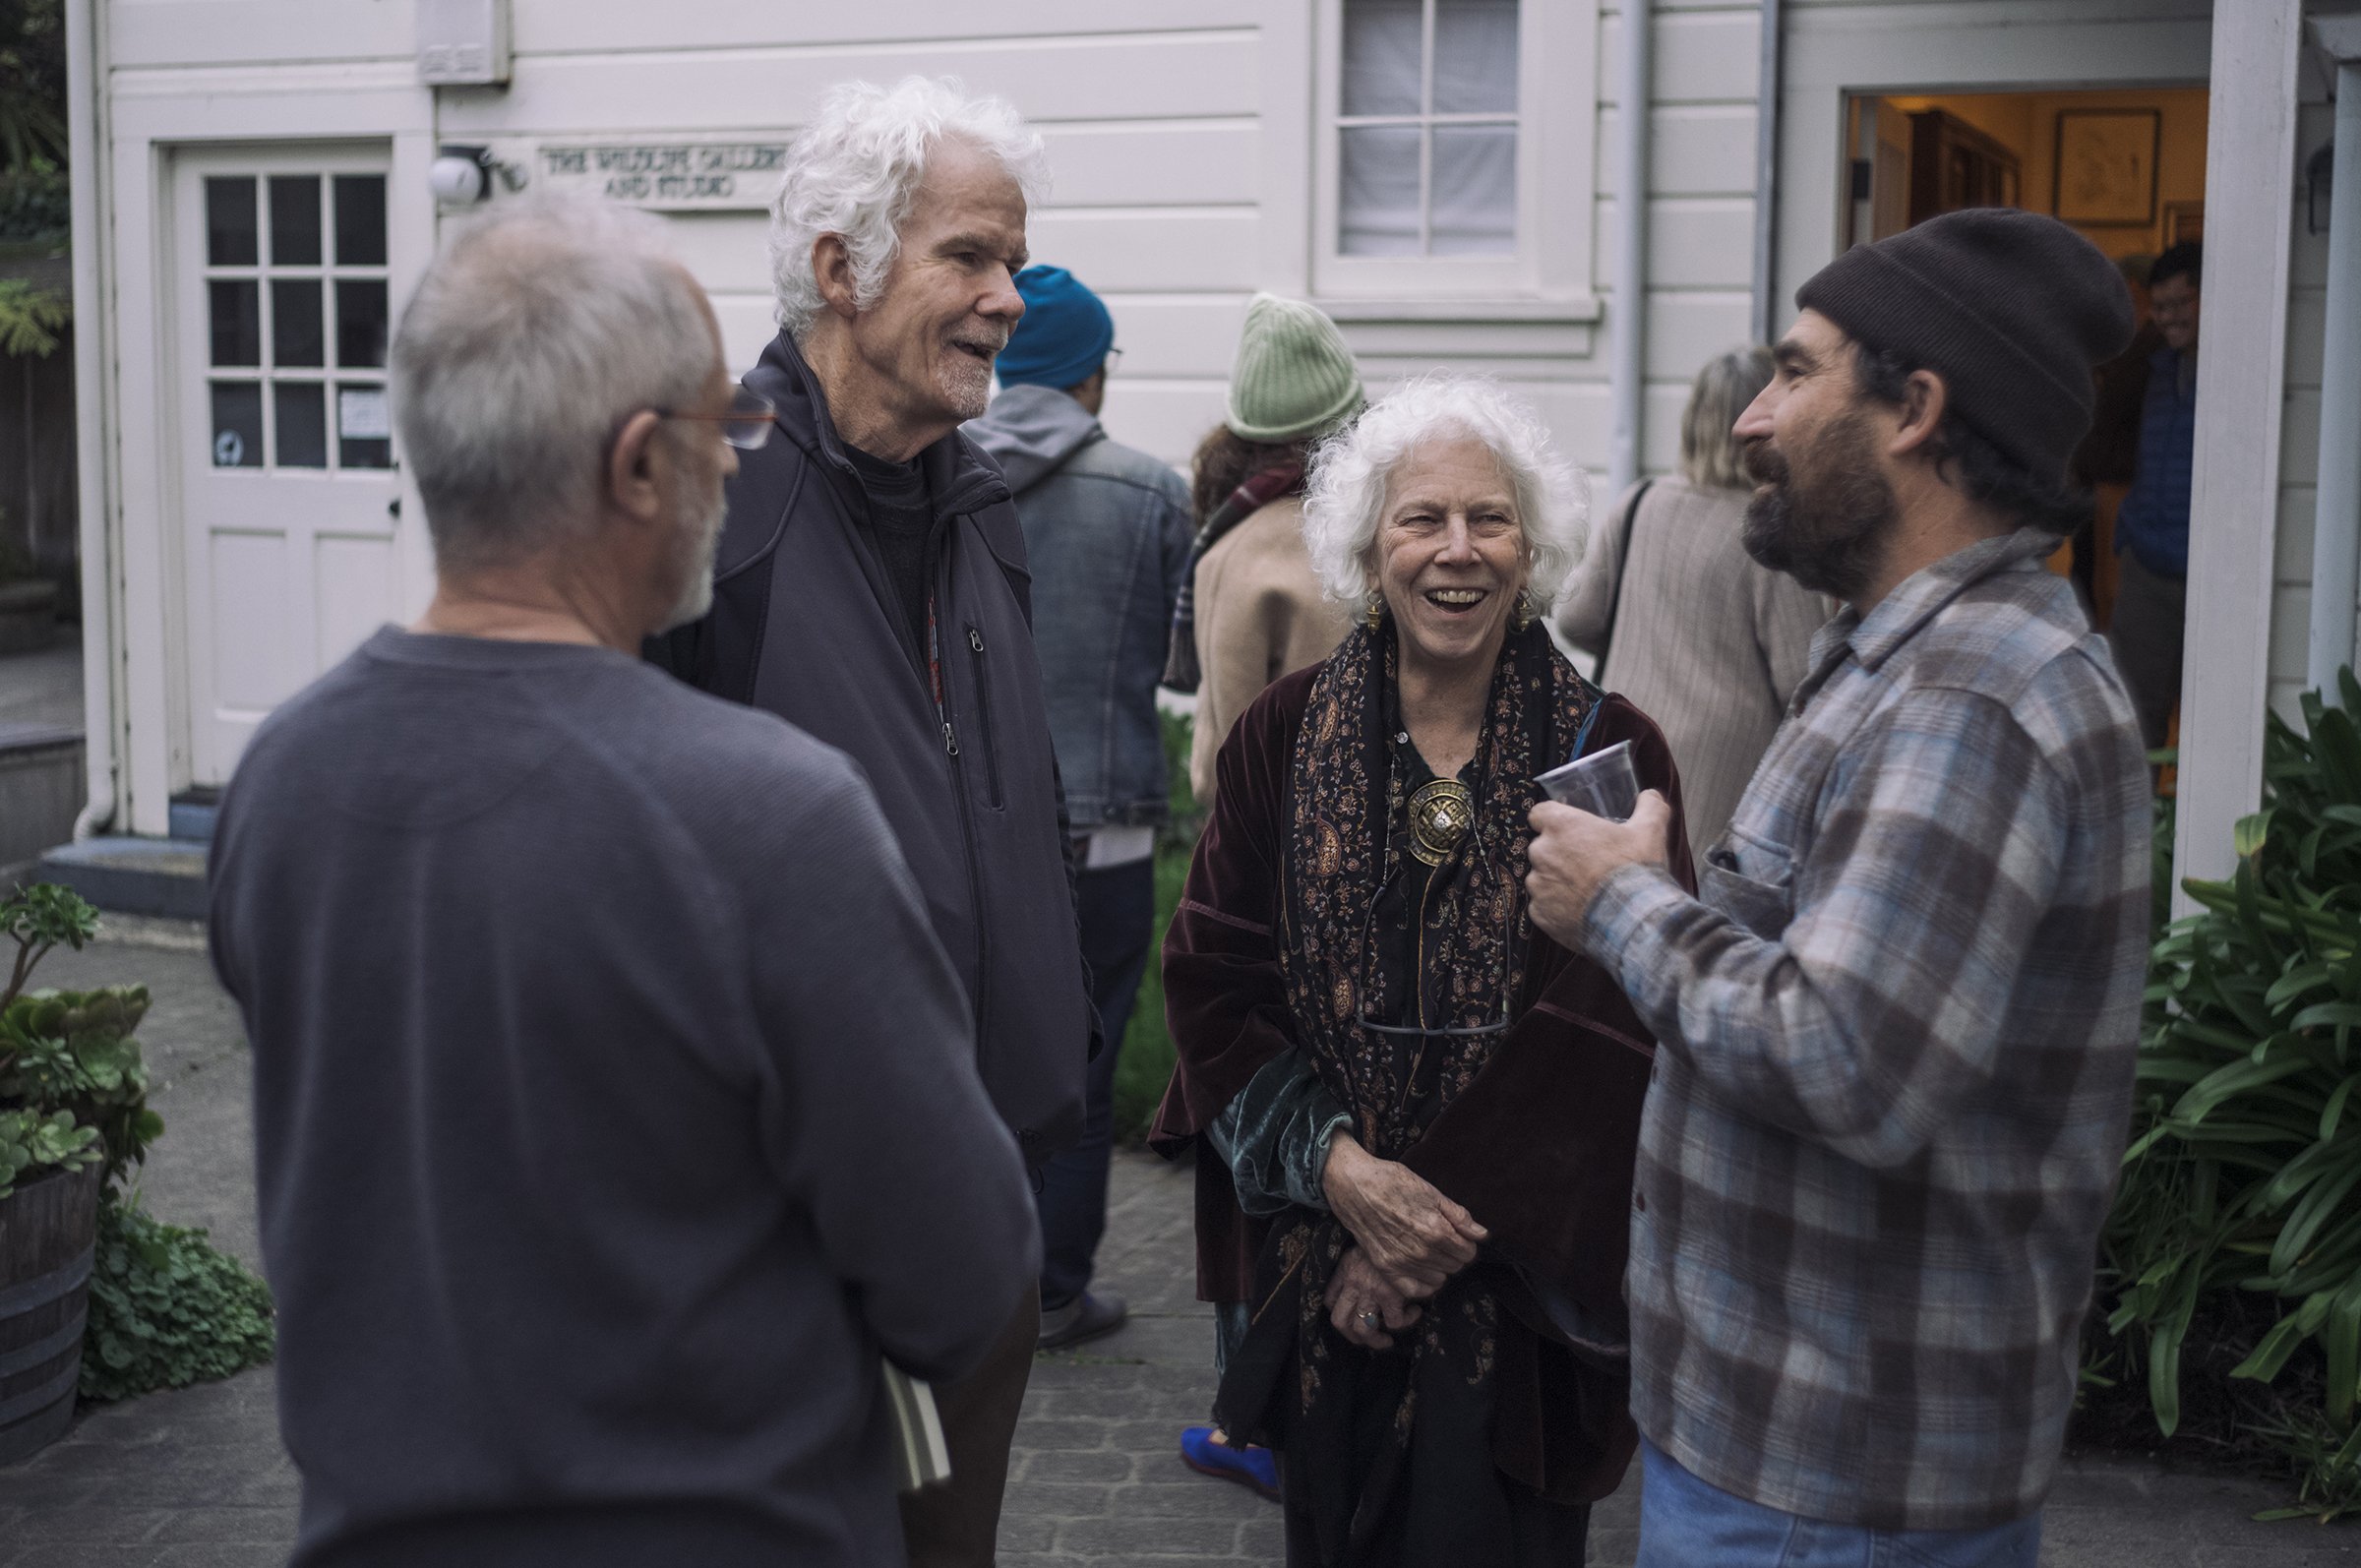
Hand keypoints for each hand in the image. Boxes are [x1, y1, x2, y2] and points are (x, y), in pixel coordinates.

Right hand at [1320, 1133, 1486, 1298]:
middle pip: (1455, 1266)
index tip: (1458, 1235)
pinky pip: (1415, 1290)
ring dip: (1439, 1267)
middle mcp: (1421, 1251)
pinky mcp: (1386, 1268)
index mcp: (1436, 1230)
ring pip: (1439, 1279)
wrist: (1354, 1185)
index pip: (1468, 1252)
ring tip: (1429, 1250)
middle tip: (1442, 1239)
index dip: (1466, 1243)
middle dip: (1454, 1254)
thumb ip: (1459, 1216)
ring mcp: (1402, 1262)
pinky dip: (1423, 1284)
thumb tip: (1482, 1234)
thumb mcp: (1431, 1192)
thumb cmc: (1393, 1182)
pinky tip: (1421, 1269)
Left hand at [1328, 1245, 1422, 1349]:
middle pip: (1339, 1321)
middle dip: (1353, 1337)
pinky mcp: (1390, 1296)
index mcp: (1345, 1269)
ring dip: (1376, 1341)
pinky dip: (1406, 1322)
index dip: (1338, 1312)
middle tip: (1367, 1339)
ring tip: (1388, 1339)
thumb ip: (1363, 1264)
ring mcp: (1370, 1291)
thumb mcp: (1366, 1245)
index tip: (1352, 1315)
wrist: (1403, 1228)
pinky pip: (1394, 1322)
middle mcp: (1353, 1282)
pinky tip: (1414, 1312)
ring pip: (1363, 1329)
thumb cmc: (1389, 1235)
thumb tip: (1371, 1280)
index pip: (1329, 1299)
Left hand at [1524, 789, 1673, 949]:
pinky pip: (1543, 906)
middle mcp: (1542, 852)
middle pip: (1542, 847)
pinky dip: (1557, 908)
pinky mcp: (1538, 914)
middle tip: (1587, 863)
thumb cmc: (1635, 870)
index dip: (1553, 820)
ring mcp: (1538, 885)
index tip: (1568, 829)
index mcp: (1561, 826)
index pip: (1540, 813)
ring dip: (1558, 881)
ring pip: (1542, 878)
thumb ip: (1649, 807)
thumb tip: (1651, 795)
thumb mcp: (1650, 831)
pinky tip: (1581, 911)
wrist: (1631, 920)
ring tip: (1587, 891)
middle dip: (1560, 853)